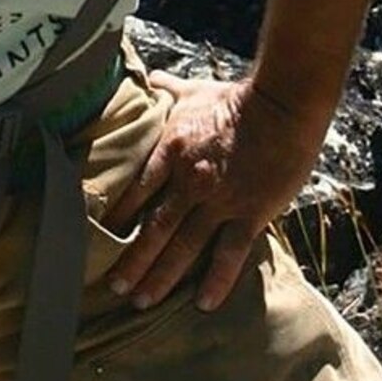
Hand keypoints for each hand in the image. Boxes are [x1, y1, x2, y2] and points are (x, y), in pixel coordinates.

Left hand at [96, 71, 327, 314]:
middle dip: (131, 260)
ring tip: (142, 302)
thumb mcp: (194, 91)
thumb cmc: (238, 98)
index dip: (115, 218)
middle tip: (114, 287)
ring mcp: (219, 200)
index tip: (97, 239)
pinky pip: (228, 253)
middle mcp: (188, 182)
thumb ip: (167, 90)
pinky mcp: (250, 213)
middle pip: (152, 228)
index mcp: (171, 152)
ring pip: (183, 246)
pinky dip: (216, 280)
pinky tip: (203, 303)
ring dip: (161, 277)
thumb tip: (147, 77)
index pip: (134, 192)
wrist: (283, 105)